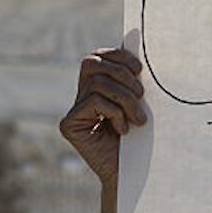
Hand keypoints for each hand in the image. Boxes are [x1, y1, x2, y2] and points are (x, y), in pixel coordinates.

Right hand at [60, 47, 146, 186]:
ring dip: (126, 99)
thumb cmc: (141, 140)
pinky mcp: (68, 124)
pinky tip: (123, 130)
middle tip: (143, 95)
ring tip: (139, 120)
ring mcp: (73, 110)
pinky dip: (115, 113)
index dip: (118, 56)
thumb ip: (134, 79)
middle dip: (122, 74)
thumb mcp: (140, 104)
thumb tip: (135, 38)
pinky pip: (94, 102)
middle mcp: (81, 96)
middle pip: (92, 62)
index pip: (98, 57)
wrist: (134, 175)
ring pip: (98, 83)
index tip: (140, 70)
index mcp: (97, 88)